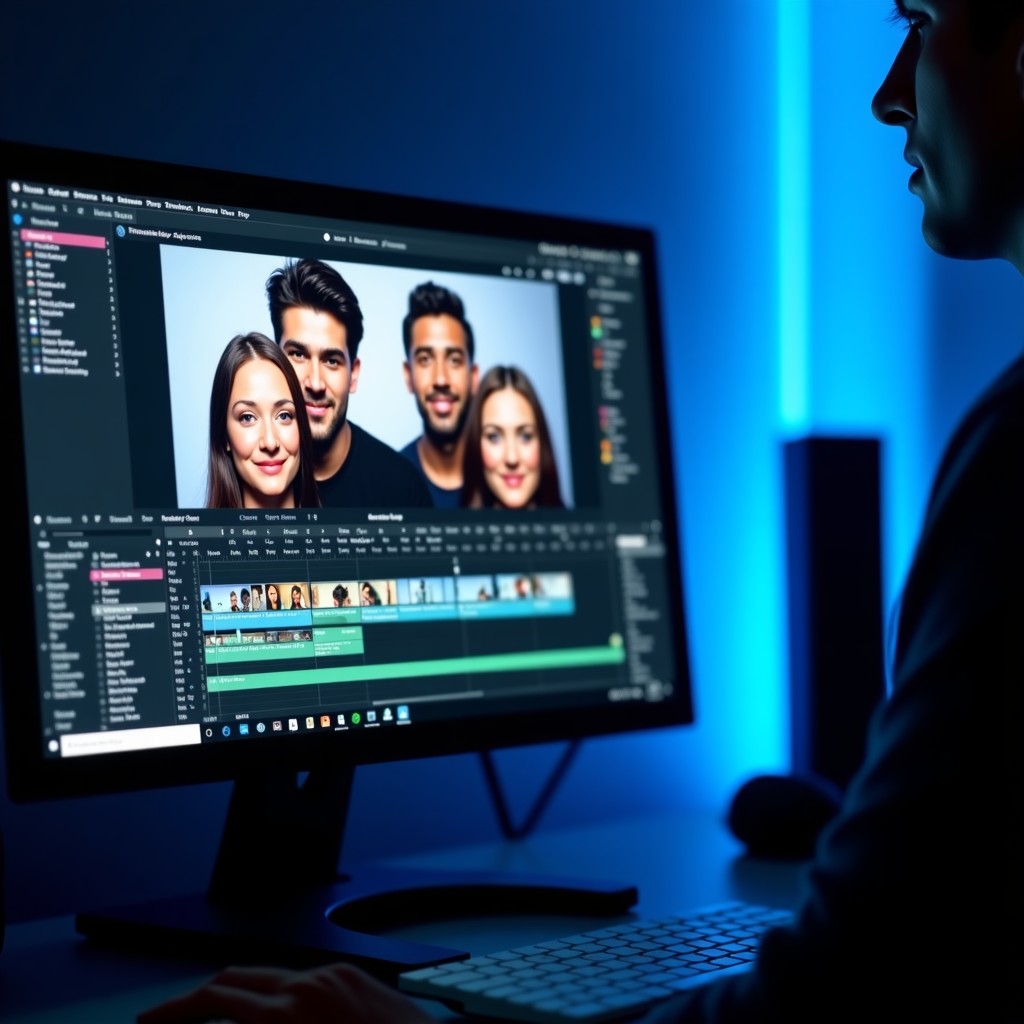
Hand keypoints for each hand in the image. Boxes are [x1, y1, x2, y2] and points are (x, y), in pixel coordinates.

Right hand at [137, 962, 435, 1022]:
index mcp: (288, 1014)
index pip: (214, 998)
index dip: (175, 1011)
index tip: (150, 1022)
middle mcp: (309, 983)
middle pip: (234, 977)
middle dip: (197, 998)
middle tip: (171, 1020)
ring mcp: (334, 975)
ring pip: (268, 975)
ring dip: (237, 994)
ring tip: (216, 1021)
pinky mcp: (354, 976)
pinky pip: (302, 978)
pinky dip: (276, 993)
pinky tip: (270, 1015)